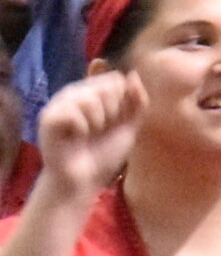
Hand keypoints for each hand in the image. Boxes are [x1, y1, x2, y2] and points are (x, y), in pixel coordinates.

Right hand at [33, 73, 143, 204]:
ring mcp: (59, 104)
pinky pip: (72, 112)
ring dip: (97, 121)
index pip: (116, 80)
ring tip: (89, 133)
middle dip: (112, 112)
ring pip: (89, 98)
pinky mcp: (48, 118)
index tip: (114, 122)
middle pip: (106, 86)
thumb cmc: (104, 153)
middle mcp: (74, 94)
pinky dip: (81, 127)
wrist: (84, 180)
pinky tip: (76, 137)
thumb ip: (137, 101)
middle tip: (100, 130)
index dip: (122, 103)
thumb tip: (132, 75)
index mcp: (92, 93)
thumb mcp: (129, 126)